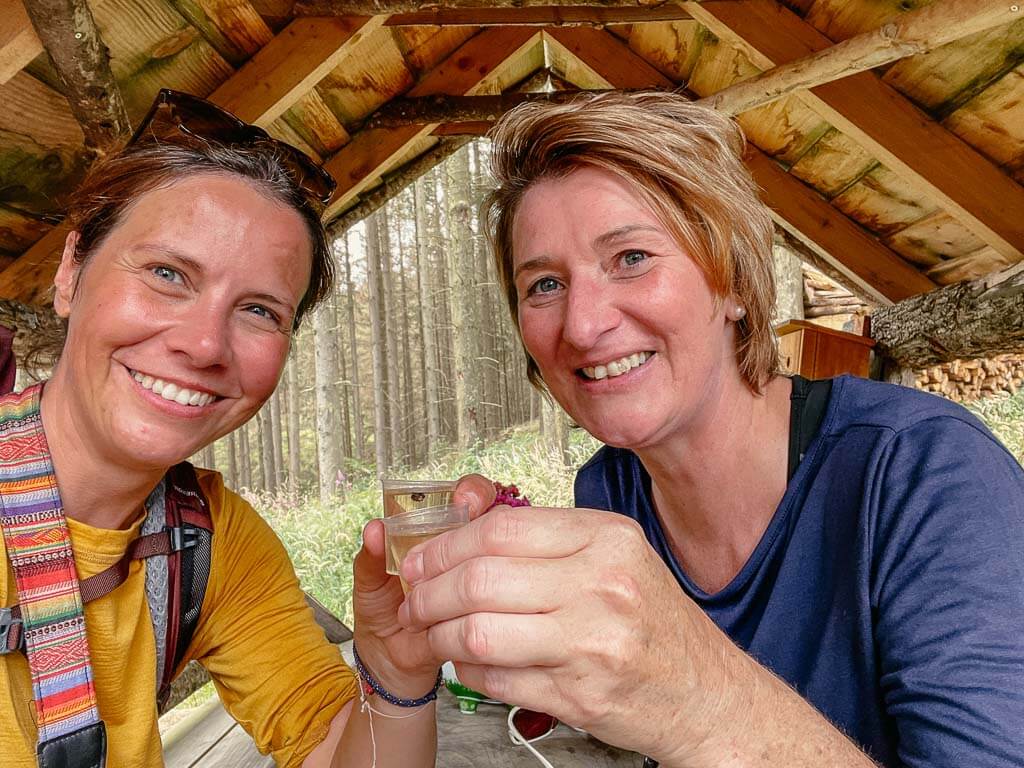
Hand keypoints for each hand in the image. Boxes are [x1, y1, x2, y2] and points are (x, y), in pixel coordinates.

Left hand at [349, 474, 495, 696]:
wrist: (389, 662)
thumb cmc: (381, 611)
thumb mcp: (368, 582)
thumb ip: (370, 556)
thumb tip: (374, 530)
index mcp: (441, 533)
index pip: (472, 497)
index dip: (475, 493)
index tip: (466, 499)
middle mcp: (469, 554)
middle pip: (495, 527)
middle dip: (476, 532)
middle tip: (450, 554)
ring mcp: (484, 586)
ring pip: (499, 567)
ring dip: (464, 579)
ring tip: (424, 599)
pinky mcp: (488, 618)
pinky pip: (493, 610)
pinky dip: (467, 614)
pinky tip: (441, 621)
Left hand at [394, 504, 726, 761]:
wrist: (706, 692)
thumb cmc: (654, 623)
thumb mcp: (617, 558)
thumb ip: (550, 540)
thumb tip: (468, 524)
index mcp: (606, 539)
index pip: (501, 530)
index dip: (445, 545)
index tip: (419, 558)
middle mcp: (601, 585)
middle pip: (480, 579)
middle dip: (429, 591)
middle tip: (414, 599)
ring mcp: (591, 644)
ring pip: (479, 633)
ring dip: (439, 635)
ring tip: (431, 633)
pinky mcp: (580, 695)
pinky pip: (497, 681)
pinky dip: (467, 673)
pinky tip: (467, 665)